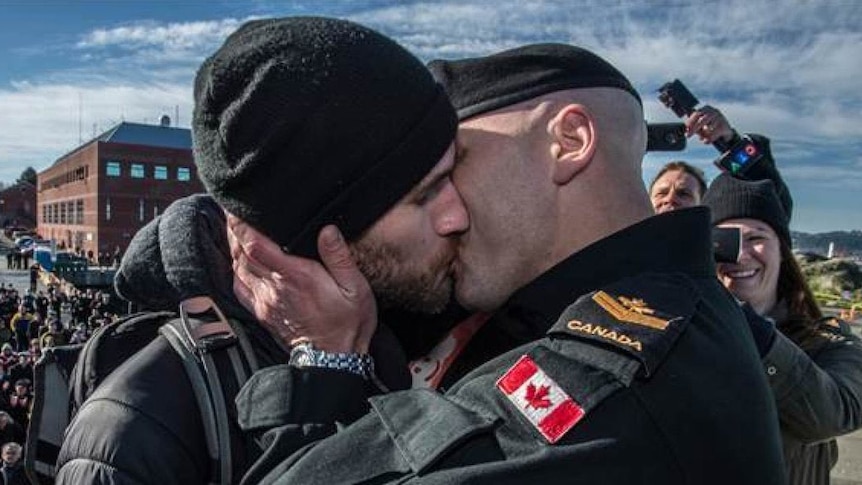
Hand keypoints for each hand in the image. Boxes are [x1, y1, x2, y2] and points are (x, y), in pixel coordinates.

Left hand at [227, 215, 376, 353]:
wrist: (333, 359)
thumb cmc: (347, 322)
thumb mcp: (354, 288)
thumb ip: (338, 257)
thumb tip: (327, 230)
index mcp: (296, 276)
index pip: (256, 246)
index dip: (242, 225)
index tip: (238, 208)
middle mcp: (275, 287)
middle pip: (241, 253)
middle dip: (235, 230)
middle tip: (234, 212)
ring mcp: (265, 301)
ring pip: (237, 268)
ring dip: (233, 247)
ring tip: (235, 230)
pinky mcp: (262, 312)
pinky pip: (239, 286)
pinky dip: (234, 269)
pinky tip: (239, 260)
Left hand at [685, 105, 733, 144]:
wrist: (724, 131)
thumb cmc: (709, 126)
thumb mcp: (699, 125)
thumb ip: (692, 126)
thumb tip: (686, 131)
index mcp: (706, 108)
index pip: (697, 113)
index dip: (690, 121)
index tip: (686, 128)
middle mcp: (714, 111)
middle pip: (702, 120)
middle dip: (694, 129)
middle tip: (688, 136)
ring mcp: (720, 118)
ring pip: (708, 128)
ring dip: (703, 135)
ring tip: (701, 138)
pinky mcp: (724, 126)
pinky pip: (714, 134)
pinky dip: (708, 139)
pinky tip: (707, 141)